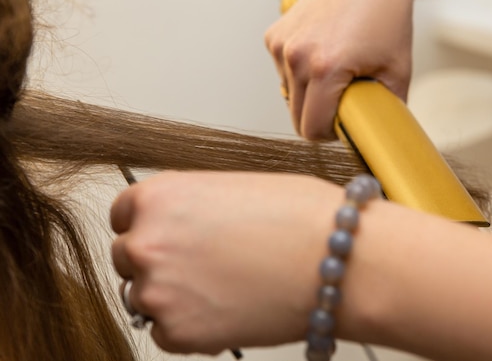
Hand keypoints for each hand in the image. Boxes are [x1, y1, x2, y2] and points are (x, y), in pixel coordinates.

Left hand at [110, 171, 343, 353]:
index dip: (146, 226)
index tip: (163, 238)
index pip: (123, 215)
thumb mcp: (235, 189)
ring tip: (221, 290)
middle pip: (126, 257)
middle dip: (157, 262)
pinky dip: (189, 328)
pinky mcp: (178, 333)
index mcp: (160, 196)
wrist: (337, 260)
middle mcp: (147, 241)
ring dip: (172, 297)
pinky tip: (226, 310)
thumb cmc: (302, 216)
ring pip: (142, 298)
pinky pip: (164, 334)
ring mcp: (158, 291)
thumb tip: (184, 224)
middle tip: (198, 267)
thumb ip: (193, 205)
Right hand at [265, 0, 413, 139]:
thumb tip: (377, 141)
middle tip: (343, 101)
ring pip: (288, 97)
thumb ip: (383, 113)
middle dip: (319, 117)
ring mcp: (281, 45)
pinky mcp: (273, 37)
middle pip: (296, 117)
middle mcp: (296, 56)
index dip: (329, 135)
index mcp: (326, 68)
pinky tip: (320, 56)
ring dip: (309, 95)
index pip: (311, 129)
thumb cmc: (385, 20)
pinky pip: (283, 74)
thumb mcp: (396, 73)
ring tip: (334, 73)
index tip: (343, 126)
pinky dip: (299, 74)